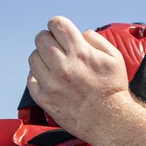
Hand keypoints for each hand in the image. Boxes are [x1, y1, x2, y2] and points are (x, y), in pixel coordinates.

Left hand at [26, 16, 130, 139]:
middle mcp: (63, 66)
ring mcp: (51, 83)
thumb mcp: (114, 58)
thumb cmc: (113, 89)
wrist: (110, 121)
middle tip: (56, 48)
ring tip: (53, 65)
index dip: (58, 25)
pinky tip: (49, 79)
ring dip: (42, 57)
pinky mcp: (45, 99)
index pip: (56, 24)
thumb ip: (97, 40)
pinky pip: (30, 79)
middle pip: (41, 38)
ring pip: (33, 57)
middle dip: (49, 39)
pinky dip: (37, 77)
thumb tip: (81, 33)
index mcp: (79, 52)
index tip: (60, 32)